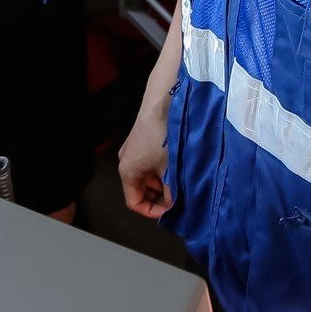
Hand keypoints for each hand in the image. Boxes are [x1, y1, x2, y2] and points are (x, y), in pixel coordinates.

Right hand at [117, 98, 172, 218]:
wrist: (165, 100)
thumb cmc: (163, 135)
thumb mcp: (171, 169)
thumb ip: (173, 193)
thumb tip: (176, 205)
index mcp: (127, 172)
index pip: (134, 203)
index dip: (153, 211)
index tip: (171, 211)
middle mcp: (127, 161)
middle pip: (142, 189)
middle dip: (161, 196)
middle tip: (181, 197)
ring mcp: (134, 149)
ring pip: (149, 176)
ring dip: (165, 181)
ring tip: (183, 180)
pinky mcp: (144, 138)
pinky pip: (152, 162)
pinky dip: (164, 168)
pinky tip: (180, 164)